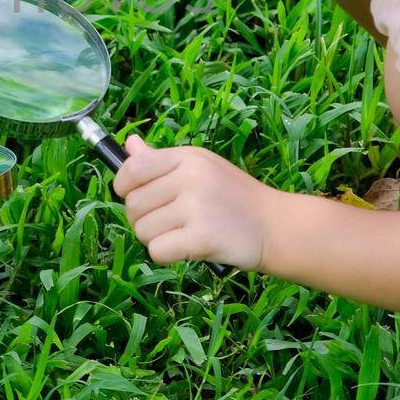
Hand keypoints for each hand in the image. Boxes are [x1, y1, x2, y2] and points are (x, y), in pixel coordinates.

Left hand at [113, 135, 276, 269]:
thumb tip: (129, 143)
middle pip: (133, 205)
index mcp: (187, 157)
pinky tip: (186, 250)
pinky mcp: (202, 237)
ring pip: (142, 231)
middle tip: (168, 224)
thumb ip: (161, 160)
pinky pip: (157, 251)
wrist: (277, 226)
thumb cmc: (236, 197)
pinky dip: (166, 256)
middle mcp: (190, 177)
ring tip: (181, 236)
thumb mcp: (201, 167)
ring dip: (155, 240)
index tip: (132, 198)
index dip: (122, 187)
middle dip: (142, 220)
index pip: (133, 168)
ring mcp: (197, 207)